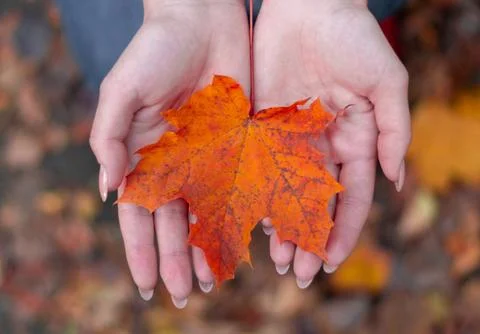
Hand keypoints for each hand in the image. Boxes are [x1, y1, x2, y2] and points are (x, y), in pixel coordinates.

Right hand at [89, 0, 248, 306]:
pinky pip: (240, 187)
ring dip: (207, 248)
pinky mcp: (238, 146)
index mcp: (143, 157)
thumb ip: (109, 138)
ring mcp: (208, 158)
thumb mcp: (122, 91)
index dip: (142, 252)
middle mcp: (175, 165)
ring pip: (207, 214)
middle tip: (188, 295)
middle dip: (177, 261)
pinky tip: (247, 241)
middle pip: (174, 224)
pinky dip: (242, 216)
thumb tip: (109, 191)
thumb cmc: (155, 50)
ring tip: (214, 281)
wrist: (203, 20)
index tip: (148, 286)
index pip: (139, 216)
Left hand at [254, 0, 409, 285]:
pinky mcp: (262, 125)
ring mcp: (290, 138)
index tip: (329, 259)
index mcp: (354, 141)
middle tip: (298, 273)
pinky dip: (256, 194)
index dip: (344, 230)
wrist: (309, 6)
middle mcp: (322, 146)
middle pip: (318, 203)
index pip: (352, 197)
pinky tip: (250, 219)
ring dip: (282, 227)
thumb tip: (396, 181)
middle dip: (310, 239)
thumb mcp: (386, 81)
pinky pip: (259, 166)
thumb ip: (394, 129)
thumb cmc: (353, 38)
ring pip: (286, 192)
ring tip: (275, 259)